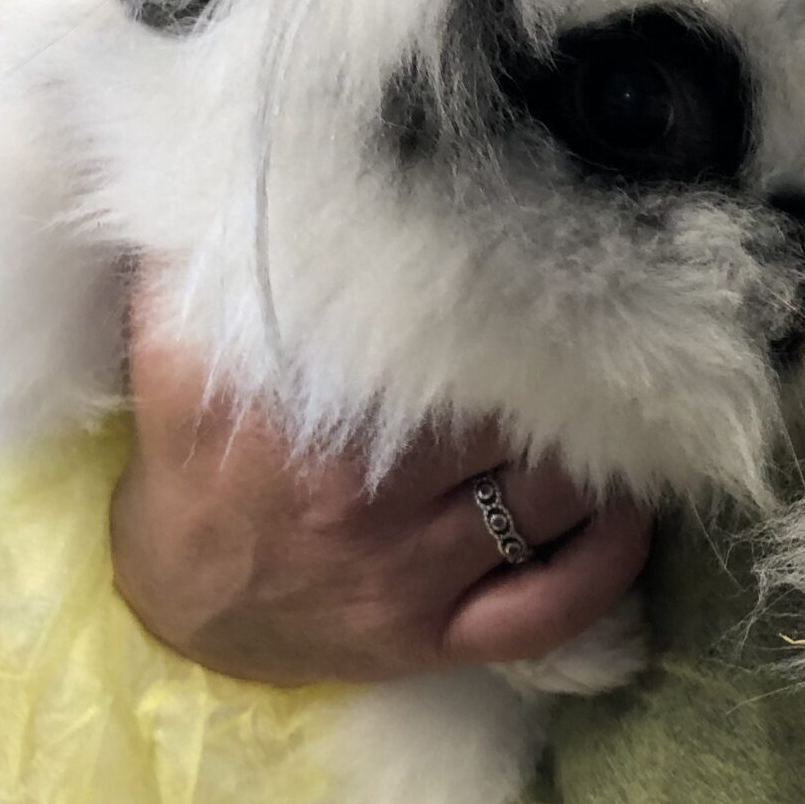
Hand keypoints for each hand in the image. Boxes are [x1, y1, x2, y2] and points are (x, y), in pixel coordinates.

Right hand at [109, 283, 650, 684]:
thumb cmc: (202, 450)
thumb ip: (232, 253)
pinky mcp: (435, 636)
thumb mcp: (183, 338)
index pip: (446, 335)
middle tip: (602, 340)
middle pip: (515, 414)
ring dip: (602, 457)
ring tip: (622, 416)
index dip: (513, 298)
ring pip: (552, 499)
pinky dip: (608, 563)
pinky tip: (626, 518)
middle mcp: (362, 491)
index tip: (549, 268)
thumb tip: (284, 167)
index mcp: (305, 406)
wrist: (179, 593)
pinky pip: (553, 608)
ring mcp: (408, 571)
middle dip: (567, 376)